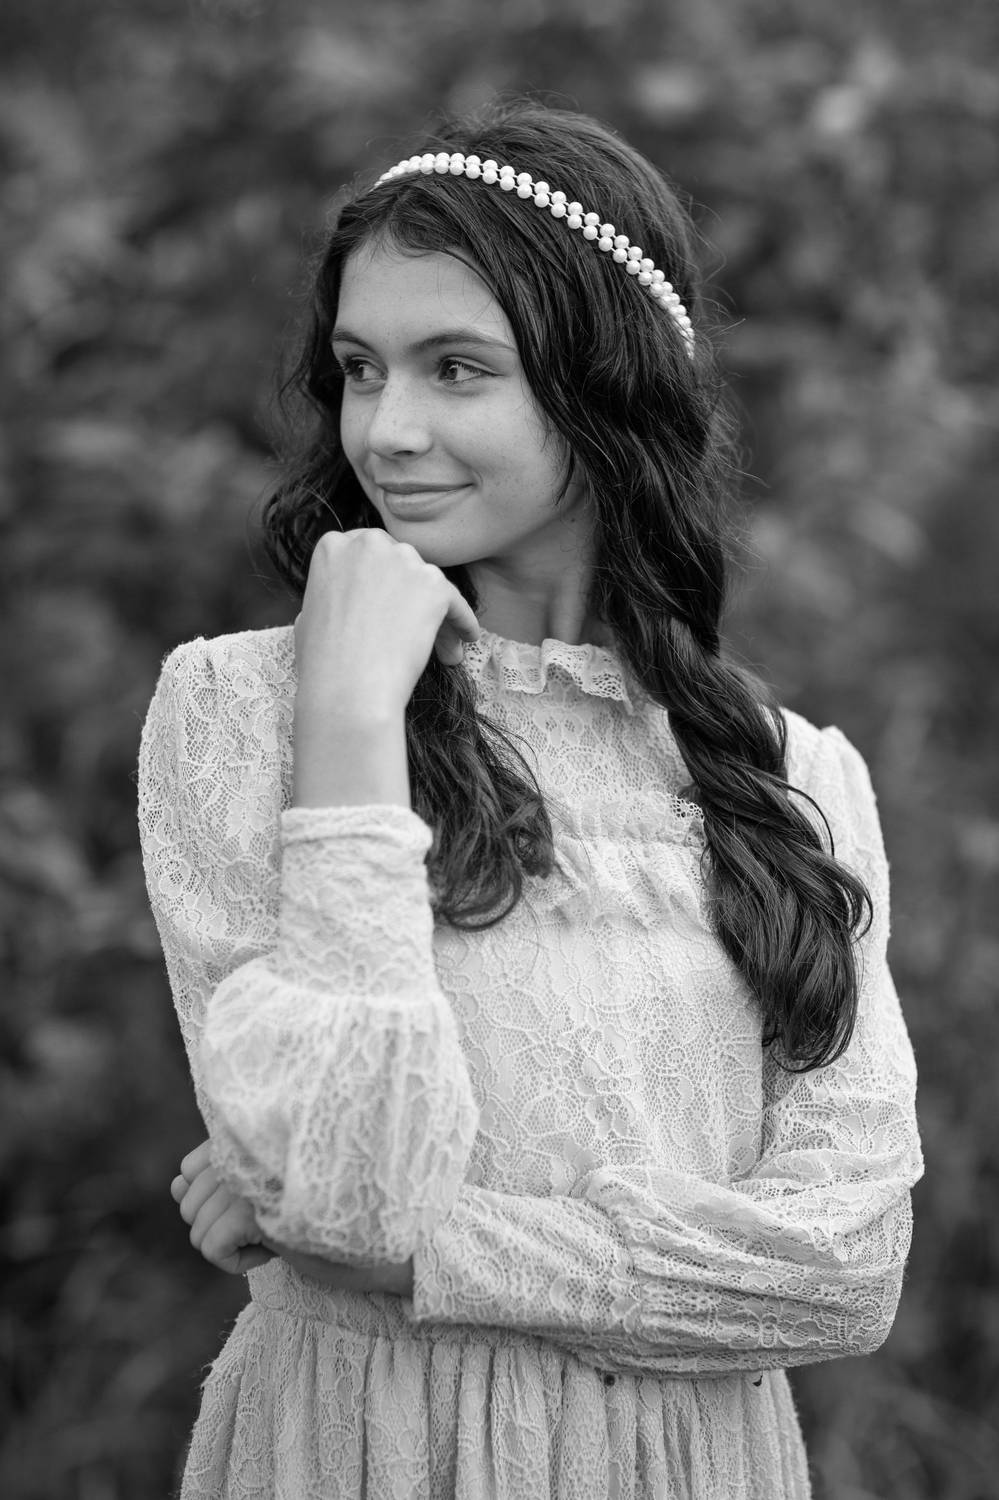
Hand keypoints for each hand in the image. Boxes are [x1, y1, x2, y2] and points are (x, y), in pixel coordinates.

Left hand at [172, 1142, 414, 1295]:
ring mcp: (251, 1173)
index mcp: (253, 1132)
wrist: (382, 1241)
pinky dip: (236, 1262)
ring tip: (280, 1233)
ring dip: (233, 1247)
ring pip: (197, 1229)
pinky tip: (275, 1252)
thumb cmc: (330, 1214)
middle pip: (188, 1203)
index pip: (189, 1168)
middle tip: (273, 1222)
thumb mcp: (269, 1196)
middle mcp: (247, 1145)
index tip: (258, 1208)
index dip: (213, 1201)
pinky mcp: (254, 1207)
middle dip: (221, 1228)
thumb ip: (221, 1185)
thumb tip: (173, 1187)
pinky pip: (210, 1248)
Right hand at [293, 528, 480, 725]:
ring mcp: (403, 560)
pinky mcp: (434, 584)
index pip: (369, 556)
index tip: (390, 604)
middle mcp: (368, 543)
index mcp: (332, 546)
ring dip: (435, 615)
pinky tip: (466, 638)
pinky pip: (455, 602)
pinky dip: (462, 621)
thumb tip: (344, 600)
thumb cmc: (323, 663)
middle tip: (414, 628)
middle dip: (411, 596)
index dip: (381, 582)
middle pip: (401, 566)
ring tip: (443, 649)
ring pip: (429, 586)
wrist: (348, 688)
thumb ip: (329, 595)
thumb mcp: (308, 617)